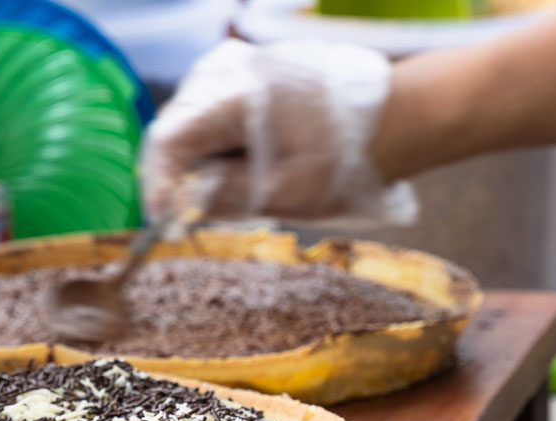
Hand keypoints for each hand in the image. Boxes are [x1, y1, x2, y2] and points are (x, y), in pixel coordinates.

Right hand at [140, 39, 415, 223]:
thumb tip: (180, 207)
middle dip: (176, 173)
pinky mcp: (248, 71)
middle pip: (175, 127)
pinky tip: (235, 164)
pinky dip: (214, 140)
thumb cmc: (347, 158)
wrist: (395, 118)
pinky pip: (212, 108)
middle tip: (185, 213)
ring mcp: (237, 66)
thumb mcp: (283, 193)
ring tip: (218, 190)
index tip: (163, 218)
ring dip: (195, 157)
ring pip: (190, 118)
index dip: (159, 184)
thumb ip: (224, 198)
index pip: (169, 141)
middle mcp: (228, 72)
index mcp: (235, 99)